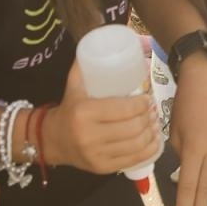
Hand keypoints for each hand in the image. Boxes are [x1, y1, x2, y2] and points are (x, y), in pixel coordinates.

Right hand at [43, 61, 161, 174]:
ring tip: (155, 123)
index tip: (148, 98)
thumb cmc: (69, 108)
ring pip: (136, 144)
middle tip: (153, 110)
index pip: (124, 109)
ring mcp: (96, 155)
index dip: (142, 104)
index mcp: (84, 113)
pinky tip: (154, 141)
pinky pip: (133, 160)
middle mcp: (89, 136)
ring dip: (152, 133)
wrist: (51, 140)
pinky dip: (149, 150)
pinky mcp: (102, 168)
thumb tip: (98, 37)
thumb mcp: (74, 84)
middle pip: (133, 127)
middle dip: (149, 118)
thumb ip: (85, 63)